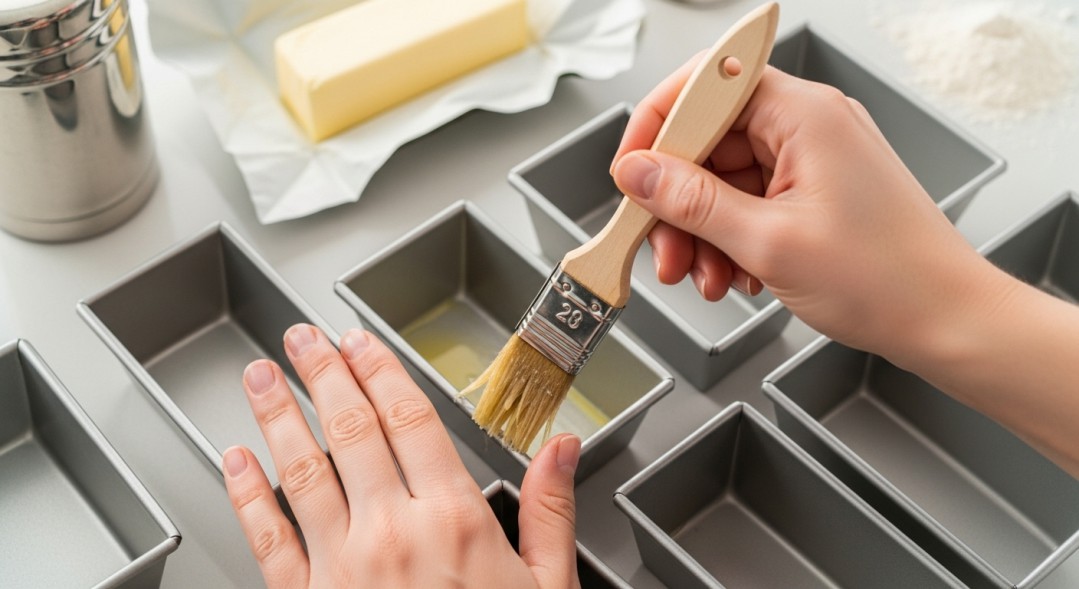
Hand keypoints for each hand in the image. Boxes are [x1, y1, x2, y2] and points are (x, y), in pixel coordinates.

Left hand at [223, 324, 581, 587]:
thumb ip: (550, 512)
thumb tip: (562, 447)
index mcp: (454, 520)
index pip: (409, 419)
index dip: (380, 370)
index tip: (359, 340)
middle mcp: (392, 533)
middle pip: (350, 431)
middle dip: (323, 374)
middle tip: (302, 338)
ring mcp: (342, 567)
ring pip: (303, 472)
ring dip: (279, 416)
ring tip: (263, 376)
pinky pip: (268, 539)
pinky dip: (246, 495)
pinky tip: (235, 462)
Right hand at [612, 58, 1078, 477]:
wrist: (946, 321)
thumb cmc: (887, 278)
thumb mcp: (767, 242)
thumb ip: (692, 202)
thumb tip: (638, 173)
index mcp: (803, 114)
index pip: (706, 86)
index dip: (658, 126)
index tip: (630, 171)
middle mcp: (808, 126)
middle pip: (709, 142)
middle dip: (676, 201)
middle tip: (661, 248)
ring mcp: (812, 160)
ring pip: (724, 180)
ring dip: (701, 231)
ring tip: (701, 277)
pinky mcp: (814, 193)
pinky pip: (749, 203)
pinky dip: (730, 240)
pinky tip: (732, 276)